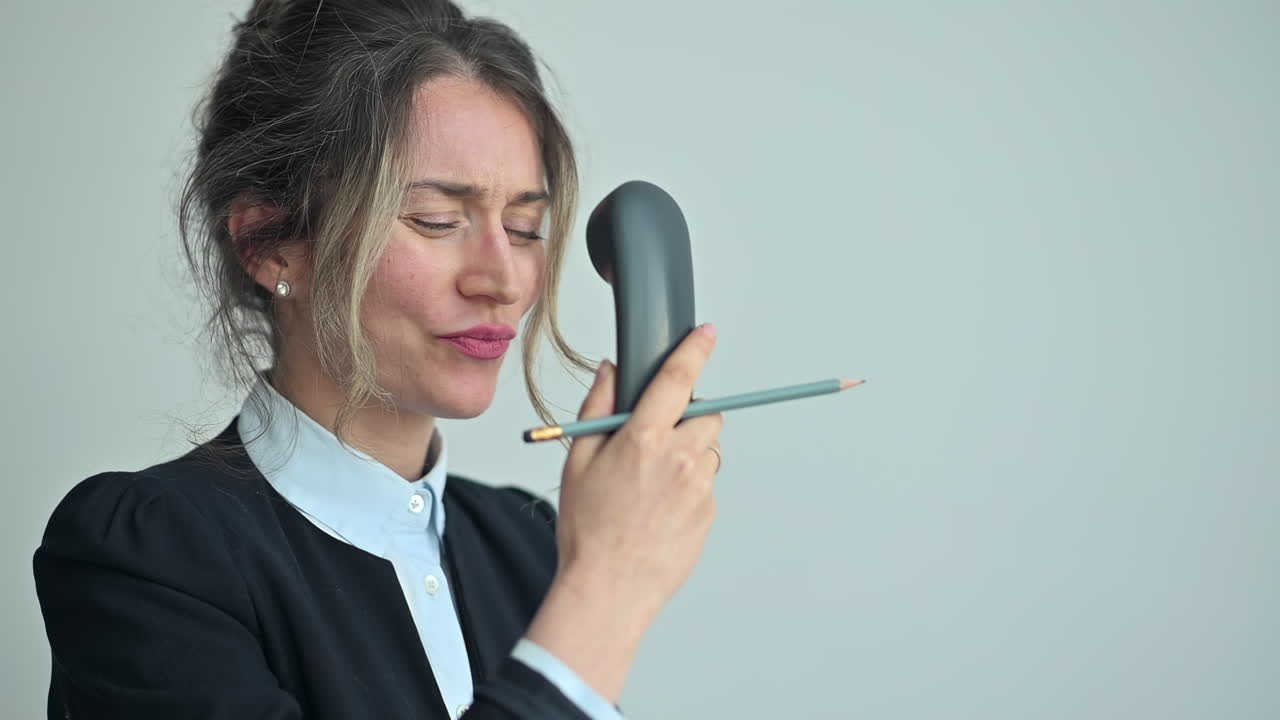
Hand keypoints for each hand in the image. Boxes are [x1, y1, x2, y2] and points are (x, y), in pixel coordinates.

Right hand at [525, 323, 723, 700]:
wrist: (608, 590)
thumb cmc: (587, 530)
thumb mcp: (578, 461)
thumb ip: (598, 408)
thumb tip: (612, 373)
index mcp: (644, 439)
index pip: (678, 379)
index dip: (694, 349)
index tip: (706, 333)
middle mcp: (679, 459)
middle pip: (707, 414)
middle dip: (689, 416)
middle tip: (658, 437)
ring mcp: (699, 488)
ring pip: (708, 450)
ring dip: (689, 453)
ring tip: (652, 483)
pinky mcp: (709, 513)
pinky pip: (706, 485)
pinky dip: (689, 487)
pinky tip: (659, 508)